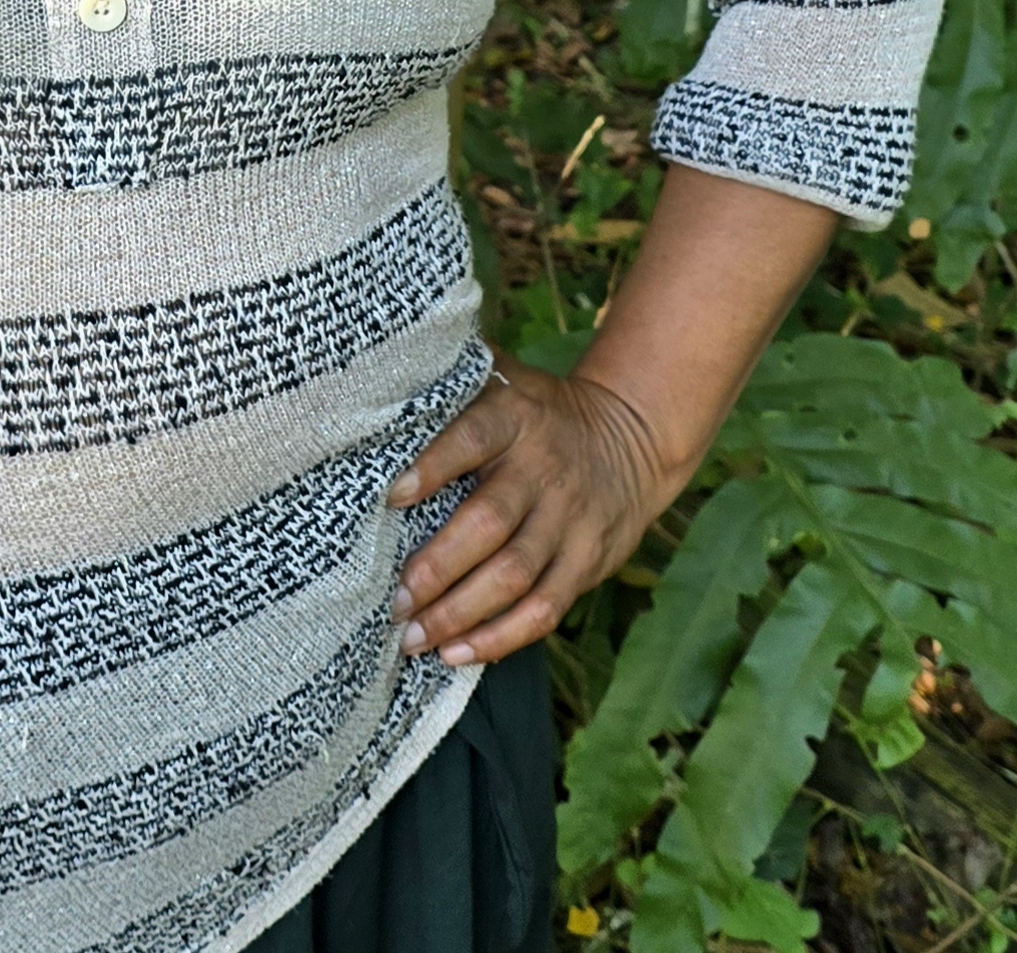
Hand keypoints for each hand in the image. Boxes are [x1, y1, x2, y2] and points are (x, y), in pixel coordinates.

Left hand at [385, 362, 677, 666]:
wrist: (629, 435)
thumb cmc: (536, 410)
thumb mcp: (504, 379)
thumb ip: (453, 376)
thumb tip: (387, 361)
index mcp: (514, 418)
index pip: (472, 439)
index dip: (433, 466)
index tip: (391, 497)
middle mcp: (542, 470)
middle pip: (490, 522)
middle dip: (438, 566)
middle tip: (394, 600)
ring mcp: (568, 521)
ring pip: (515, 575)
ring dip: (461, 613)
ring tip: (414, 638)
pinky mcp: (586, 563)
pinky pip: (544, 608)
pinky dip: (501, 637)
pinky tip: (458, 654)